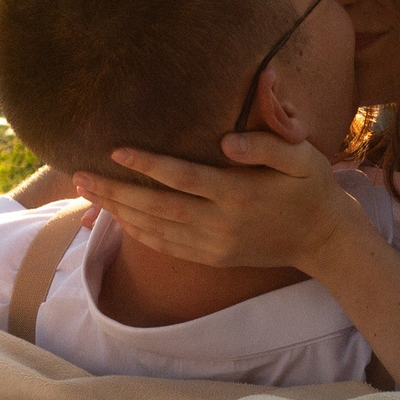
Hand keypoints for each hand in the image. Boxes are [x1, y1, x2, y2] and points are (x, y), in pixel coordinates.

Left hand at [73, 132, 367, 274]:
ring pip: (154, 229)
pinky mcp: (211, 258)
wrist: (322, 237)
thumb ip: (267, 143)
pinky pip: (165, 246)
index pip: (184, 178)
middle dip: (114, 191)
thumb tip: (227, 142)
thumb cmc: (310, 187)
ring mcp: (214, 245)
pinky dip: (137, 232)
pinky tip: (117, 216)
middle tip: (77, 175)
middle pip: (156, 208)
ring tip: (86, 192)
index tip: (115, 151)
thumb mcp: (302, 156)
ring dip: (117, 211)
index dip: (148, 165)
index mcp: (240, 194)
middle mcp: (221, 224)